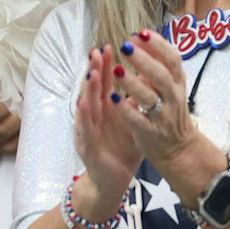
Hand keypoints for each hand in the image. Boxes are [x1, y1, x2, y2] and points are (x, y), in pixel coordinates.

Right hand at [73, 44, 141, 214]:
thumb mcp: (132, 122)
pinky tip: (84, 104)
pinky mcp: (87, 147)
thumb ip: (135, 102)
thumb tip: (146, 78)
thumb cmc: (121, 150)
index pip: (105, 84)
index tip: (108, 46)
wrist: (112, 182)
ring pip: (86, 106)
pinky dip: (83, 116)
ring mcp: (88, 131)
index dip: (105, 66)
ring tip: (91, 73)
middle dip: (95, 70)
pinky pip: (84, 130)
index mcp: (106, 110)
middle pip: (93, 90)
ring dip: (88, 90)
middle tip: (96, 51)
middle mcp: (94, 117)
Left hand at [104, 29, 200, 166]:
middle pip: (161, 76)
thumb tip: (140, 37)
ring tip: (116, 69)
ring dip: (132, 83)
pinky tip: (113, 98)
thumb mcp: (169, 85)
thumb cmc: (169, 109)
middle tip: (124, 47)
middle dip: (143, 60)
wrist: (178, 147)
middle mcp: (173, 97)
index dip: (158, 45)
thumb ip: (157, 64)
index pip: (173, 59)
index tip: (140, 33)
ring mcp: (163, 116)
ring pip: (149, 98)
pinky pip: (138, 120)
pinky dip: (126, 109)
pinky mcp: (150, 132)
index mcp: (177, 82)